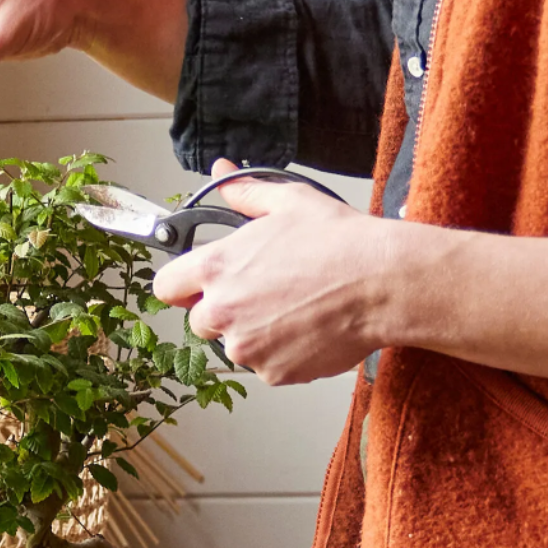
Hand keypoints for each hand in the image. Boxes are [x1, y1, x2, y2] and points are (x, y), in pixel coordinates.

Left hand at [151, 163, 391, 386]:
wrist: (382, 283)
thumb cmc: (339, 242)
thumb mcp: (287, 202)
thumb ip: (244, 192)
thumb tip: (222, 173)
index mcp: (216, 267)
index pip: (165, 287)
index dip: (182, 284)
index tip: (198, 284)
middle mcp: (223, 312)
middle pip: (200, 321)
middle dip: (224, 310)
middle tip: (262, 293)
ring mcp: (248, 348)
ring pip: (236, 345)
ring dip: (255, 333)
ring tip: (294, 308)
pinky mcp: (274, 374)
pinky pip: (266, 366)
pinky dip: (282, 353)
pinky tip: (309, 328)